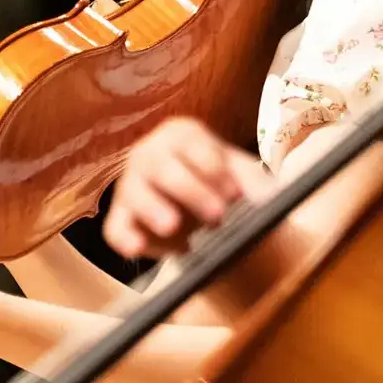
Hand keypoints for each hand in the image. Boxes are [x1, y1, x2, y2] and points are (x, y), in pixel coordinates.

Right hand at [101, 117, 270, 259]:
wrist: (199, 205)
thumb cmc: (218, 181)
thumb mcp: (240, 174)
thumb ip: (254, 182)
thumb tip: (267, 198)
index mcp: (181, 135)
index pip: (191, 143)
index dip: (212, 166)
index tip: (233, 191)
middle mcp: (149, 153)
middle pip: (162, 166)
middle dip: (190, 190)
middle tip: (217, 215)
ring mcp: (131, 185)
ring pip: (134, 193)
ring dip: (153, 209)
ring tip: (173, 225)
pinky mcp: (121, 217)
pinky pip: (115, 227)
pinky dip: (124, 237)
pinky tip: (138, 247)